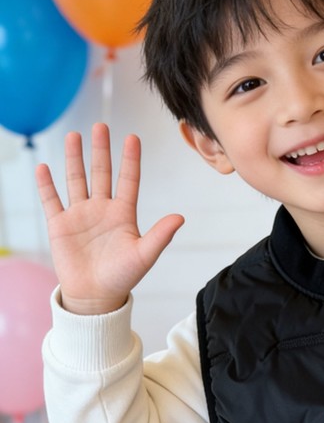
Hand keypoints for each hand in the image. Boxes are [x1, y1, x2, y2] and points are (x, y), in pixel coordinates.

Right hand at [35, 122, 184, 314]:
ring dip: (75, 158)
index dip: (130, 160)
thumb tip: (180, 217)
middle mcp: (102, 210)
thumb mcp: (144, 255)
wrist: (96, 297)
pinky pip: (52, 200)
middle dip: (100, 150)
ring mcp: (80, 215)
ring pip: (77, 180)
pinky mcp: (60, 226)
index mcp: (123, 214)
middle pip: (101, 173)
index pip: (128, 180)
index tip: (132, 138)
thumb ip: (160, 235)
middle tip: (100, 126)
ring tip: (74, 135)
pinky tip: (44, 167)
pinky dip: (47, 184)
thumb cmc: (122, 277)